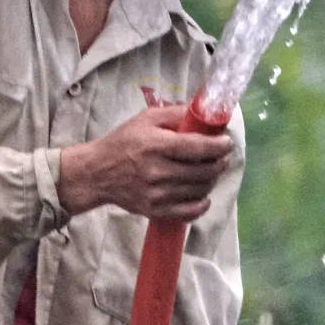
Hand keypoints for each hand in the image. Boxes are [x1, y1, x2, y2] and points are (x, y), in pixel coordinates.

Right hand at [57, 105, 234, 222]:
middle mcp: (157, 171)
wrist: (97, 173)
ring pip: (200, 190)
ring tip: (208, 171)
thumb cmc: (123, 142)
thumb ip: (176, 113)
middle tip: (221, 157)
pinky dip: (202, 204)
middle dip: (219, 163)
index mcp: (156, 145)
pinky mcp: (155, 210)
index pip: (198, 147)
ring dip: (211, 180)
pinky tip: (202, 195)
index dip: (219, 146)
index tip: (227, 142)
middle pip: (203, 171)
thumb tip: (203, 112)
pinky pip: (189, 212)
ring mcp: (157, 194)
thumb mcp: (146, 119)